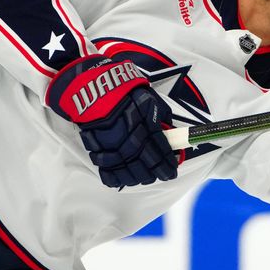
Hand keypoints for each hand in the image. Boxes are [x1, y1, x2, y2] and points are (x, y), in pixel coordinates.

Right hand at [48, 56, 177, 187]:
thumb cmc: (127, 94)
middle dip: (155, 174)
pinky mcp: (98, 152)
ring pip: (129, 174)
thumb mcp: (153, 102)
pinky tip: (124, 178)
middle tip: (159, 174)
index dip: (168, 167)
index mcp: (147, 130)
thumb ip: (162, 120)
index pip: (161, 156)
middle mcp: (132, 143)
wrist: (97, 90)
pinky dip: (117, 179)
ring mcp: (114, 149)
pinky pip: (108, 173)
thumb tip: (170, 136)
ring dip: (139, 178)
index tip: (171, 171)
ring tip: (143, 177)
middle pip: (146, 169)